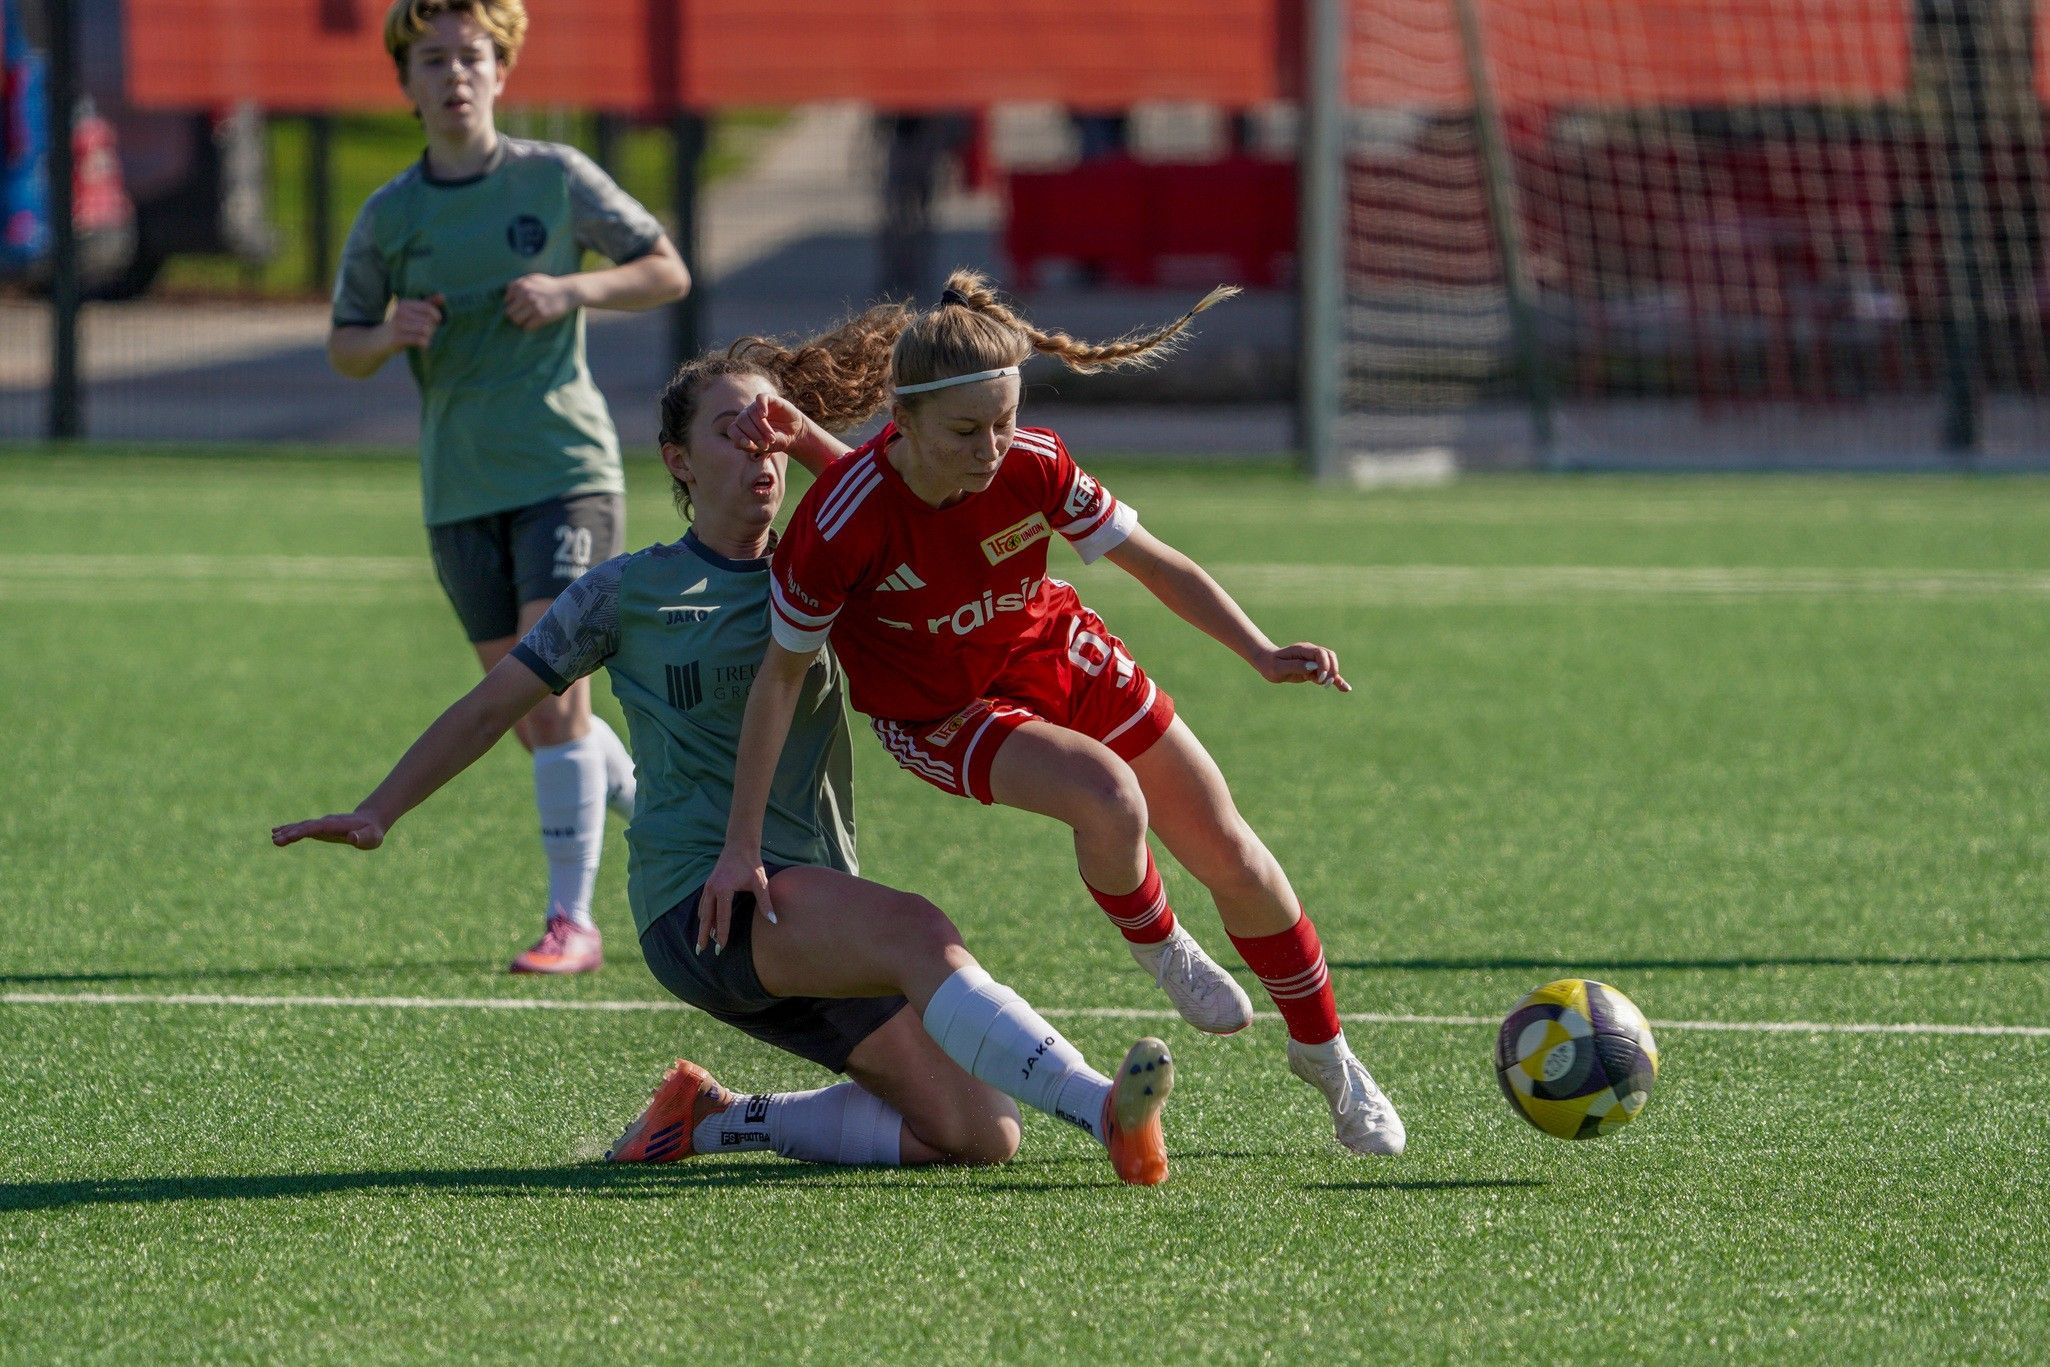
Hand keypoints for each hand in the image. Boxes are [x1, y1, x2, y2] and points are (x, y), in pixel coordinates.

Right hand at [272, 811, 386, 849]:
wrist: (371, 822)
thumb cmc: (372, 832)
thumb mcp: (372, 837)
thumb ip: (363, 838)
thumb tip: (352, 838)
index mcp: (336, 825)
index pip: (316, 827)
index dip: (302, 831)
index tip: (288, 837)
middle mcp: (326, 823)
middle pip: (305, 826)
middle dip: (291, 832)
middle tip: (275, 839)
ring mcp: (321, 825)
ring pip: (302, 827)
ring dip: (287, 832)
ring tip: (273, 837)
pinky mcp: (320, 829)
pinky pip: (302, 829)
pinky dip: (290, 831)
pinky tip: (277, 834)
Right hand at [388, 295, 443, 349]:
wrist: (375, 341)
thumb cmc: (397, 327)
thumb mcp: (410, 313)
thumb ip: (426, 304)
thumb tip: (442, 295)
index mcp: (404, 304)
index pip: (428, 307)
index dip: (436, 316)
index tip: (435, 322)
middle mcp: (400, 312)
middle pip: (428, 320)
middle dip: (432, 329)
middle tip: (426, 333)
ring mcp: (398, 325)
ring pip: (426, 330)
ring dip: (428, 337)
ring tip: (423, 339)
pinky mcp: (397, 338)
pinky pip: (420, 340)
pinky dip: (424, 344)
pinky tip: (421, 345)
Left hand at [503, 274, 577, 329]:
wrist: (568, 291)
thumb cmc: (550, 285)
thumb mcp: (533, 278)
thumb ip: (519, 282)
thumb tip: (506, 291)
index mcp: (522, 286)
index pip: (506, 300)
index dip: (512, 303)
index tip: (519, 305)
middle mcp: (526, 295)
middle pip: (509, 312)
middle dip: (514, 314)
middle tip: (522, 315)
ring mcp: (534, 306)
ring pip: (516, 320)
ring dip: (520, 322)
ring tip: (527, 320)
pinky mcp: (542, 316)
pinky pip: (527, 326)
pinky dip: (529, 326)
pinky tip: (534, 323)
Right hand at [696, 845, 777, 953]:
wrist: (740, 845)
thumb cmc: (751, 864)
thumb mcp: (760, 883)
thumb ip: (765, 902)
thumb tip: (773, 921)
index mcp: (724, 890)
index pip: (722, 917)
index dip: (722, 933)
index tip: (721, 947)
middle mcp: (712, 889)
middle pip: (706, 917)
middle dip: (703, 934)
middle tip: (701, 950)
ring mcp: (708, 886)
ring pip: (703, 911)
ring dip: (702, 926)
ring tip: (702, 941)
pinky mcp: (708, 884)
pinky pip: (703, 904)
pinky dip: (703, 915)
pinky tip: (705, 922)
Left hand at [731, 392, 807, 455]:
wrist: (794, 433)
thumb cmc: (777, 441)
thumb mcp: (765, 447)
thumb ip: (752, 447)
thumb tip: (736, 445)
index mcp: (742, 427)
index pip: (732, 429)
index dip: (738, 437)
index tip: (749, 445)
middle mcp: (747, 415)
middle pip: (742, 421)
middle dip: (753, 434)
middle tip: (765, 445)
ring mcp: (757, 406)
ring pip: (752, 413)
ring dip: (762, 427)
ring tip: (772, 438)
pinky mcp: (769, 399)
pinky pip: (760, 398)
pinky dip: (761, 406)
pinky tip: (764, 415)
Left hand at [1254, 642, 1350, 692]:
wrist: (1268, 664)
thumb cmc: (1271, 664)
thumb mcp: (1279, 667)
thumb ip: (1296, 666)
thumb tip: (1313, 667)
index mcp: (1303, 650)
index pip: (1321, 653)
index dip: (1324, 664)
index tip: (1320, 678)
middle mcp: (1310, 653)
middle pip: (1330, 656)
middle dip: (1332, 669)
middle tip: (1326, 683)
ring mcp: (1313, 661)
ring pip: (1331, 665)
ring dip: (1335, 676)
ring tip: (1339, 687)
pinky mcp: (1313, 670)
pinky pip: (1327, 675)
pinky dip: (1336, 681)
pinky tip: (1345, 688)